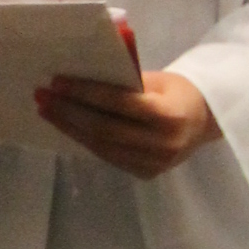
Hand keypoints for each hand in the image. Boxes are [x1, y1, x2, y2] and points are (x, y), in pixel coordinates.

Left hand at [36, 69, 219, 178]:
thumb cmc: (178, 92)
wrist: (206, 121)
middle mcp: (162, 144)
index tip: (57, 82)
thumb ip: (125, 81)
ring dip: (70, 128)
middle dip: (68, 112)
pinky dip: (85, 140)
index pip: (119, 104)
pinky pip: (108, 157)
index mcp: (168, 115)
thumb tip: (80, 75)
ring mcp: (154, 163)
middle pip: (104, 129)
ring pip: (102, 147)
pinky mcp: (146, 173)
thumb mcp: (157, 79)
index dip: (85, 93)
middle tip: (42, 96)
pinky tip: (67, 126)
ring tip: (47, 111)